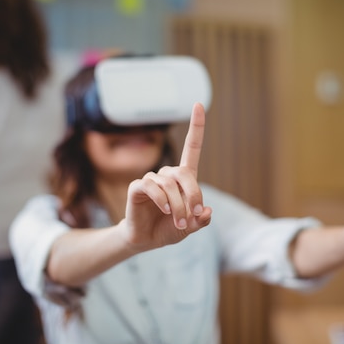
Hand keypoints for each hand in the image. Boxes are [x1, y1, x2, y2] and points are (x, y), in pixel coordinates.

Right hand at [121, 103, 212, 250]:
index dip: (196, 126)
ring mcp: (152, 179)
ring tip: (179, 221)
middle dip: (192, 194)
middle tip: (194, 215)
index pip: (191, 147)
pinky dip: (161, 199)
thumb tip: (206, 212)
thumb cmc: (169, 228)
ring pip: (169, 184)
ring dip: (178, 205)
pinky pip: (151, 186)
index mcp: (183, 179)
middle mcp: (168, 174)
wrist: (146, 239)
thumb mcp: (190, 226)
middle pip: (184, 172)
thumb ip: (200, 220)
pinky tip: (165, 210)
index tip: (199, 104)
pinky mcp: (137, 187)